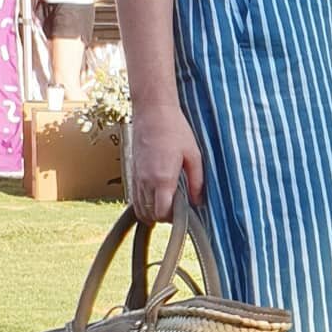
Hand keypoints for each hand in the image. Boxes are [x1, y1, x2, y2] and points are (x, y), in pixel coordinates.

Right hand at [129, 103, 204, 222]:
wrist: (152, 111)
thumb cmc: (175, 129)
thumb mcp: (193, 154)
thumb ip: (197, 181)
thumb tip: (199, 202)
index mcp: (162, 179)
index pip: (162, 213)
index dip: (173, 219)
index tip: (184, 213)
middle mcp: (146, 181)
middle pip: (150, 214)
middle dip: (164, 217)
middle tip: (178, 209)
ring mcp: (136, 177)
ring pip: (140, 208)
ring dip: (152, 212)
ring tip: (168, 204)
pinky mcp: (132, 171)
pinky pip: (134, 197)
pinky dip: (143, 203)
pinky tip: (155, 197)